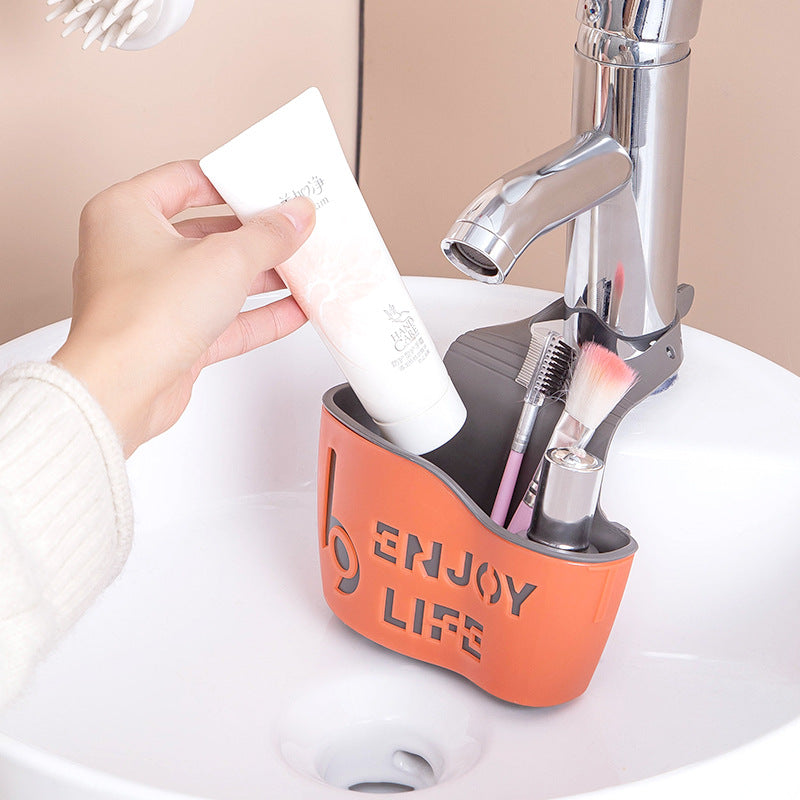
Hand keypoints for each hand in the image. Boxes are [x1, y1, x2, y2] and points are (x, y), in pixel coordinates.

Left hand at [53, 160, 314, 456]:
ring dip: (261, 275)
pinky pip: (222, 318)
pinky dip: (257, 315)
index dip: (231, 182)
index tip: (267, 188)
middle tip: (290, 228)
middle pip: (206, 231)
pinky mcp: (171, 336)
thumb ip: (267, 236)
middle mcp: (132, 252)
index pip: (186, 180)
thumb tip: (293, 218)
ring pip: (216, 278)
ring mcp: (153, 297)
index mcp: (125, 213)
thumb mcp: (224, 260)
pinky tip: (292, 310)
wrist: (121, 391)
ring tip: (300, 268)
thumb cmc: (140, 319)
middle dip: (254, 234)